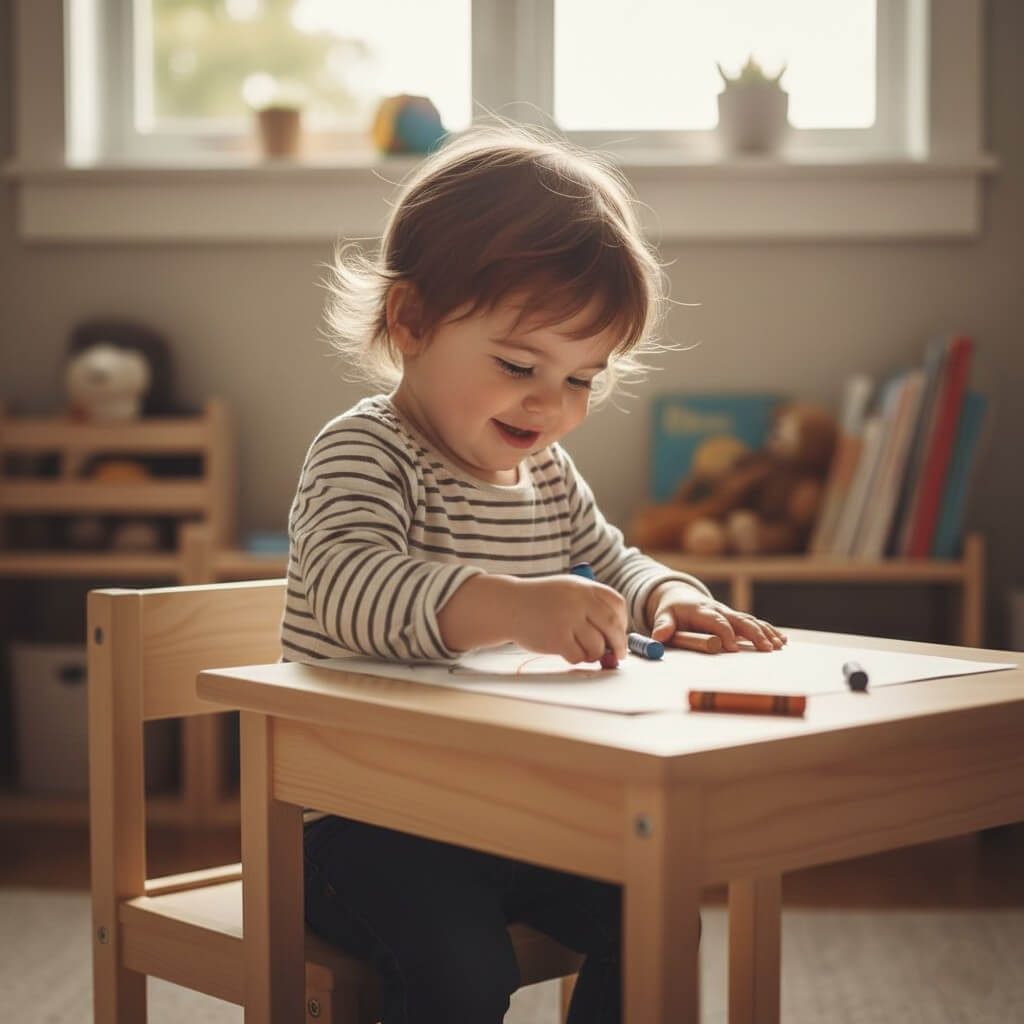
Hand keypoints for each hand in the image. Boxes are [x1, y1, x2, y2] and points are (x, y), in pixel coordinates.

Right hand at [507, 577, 628, 664]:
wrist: (509, 605)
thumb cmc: (541, 602)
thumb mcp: (568, 591)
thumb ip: (592, 606)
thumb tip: (617, 637)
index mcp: (584, 587)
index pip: (617, 604)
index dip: (622, 622)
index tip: (619, 632)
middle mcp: (578, 601)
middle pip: (612, 626)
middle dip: (619, 643)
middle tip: (619, 653)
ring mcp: (568, 620)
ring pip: (597, 645)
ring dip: (595, 654)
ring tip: (584, 651)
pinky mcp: (557, 639)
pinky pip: (579, 656)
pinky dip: (577, 658)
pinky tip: (567, 652)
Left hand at [645, 581, 785, 652]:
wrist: (681, 597)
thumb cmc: (672, 610)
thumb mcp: (663, 616)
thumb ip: (662, 626)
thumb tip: (657, 639)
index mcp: (702, 610)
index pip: (717, 621)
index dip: (725, 633)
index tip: (732, 648)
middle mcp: (720, 610)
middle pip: (740, 620)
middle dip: (754, 633)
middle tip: (766, 649)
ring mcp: (730, 614)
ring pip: (751, 621)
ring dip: (765, 633)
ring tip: (778, 646)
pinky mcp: (736, 619)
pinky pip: (755, 623)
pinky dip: (769, 631)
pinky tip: (782, 641)